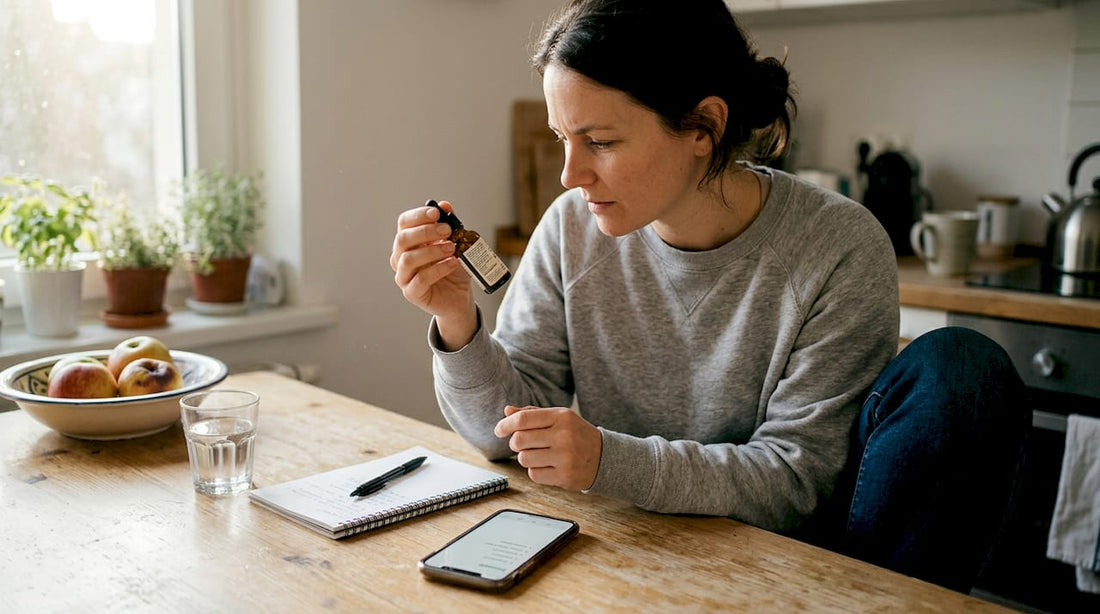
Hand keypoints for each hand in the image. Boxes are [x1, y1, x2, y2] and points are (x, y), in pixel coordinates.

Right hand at [390, 201, 476, 347]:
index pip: (404, 223)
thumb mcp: (455, 243)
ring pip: (408, 259)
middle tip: (447, 230)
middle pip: (403, 239)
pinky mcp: (412, 293)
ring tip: (452, 248)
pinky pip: (420, 279)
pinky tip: (452, 263)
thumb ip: (450, 225)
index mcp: (408, 242)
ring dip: (432, 251)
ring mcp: (404, 276)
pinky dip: (438, 269)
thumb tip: (445, 205)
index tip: (437, 213)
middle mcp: (400, 258)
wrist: (460, 296)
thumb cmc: (453, 269)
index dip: (418, 216)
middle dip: (426, 232)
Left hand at [494, 405, 601, 490]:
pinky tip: (548, 465)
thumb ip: (532, 414)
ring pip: (524, 459)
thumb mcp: (559, 418)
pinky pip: (533, 474)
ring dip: (526, 457)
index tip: (499, 430)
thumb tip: (507, 411)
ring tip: (539, 454)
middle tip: (523, 444)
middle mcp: (564, 436)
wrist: (604, 457)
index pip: (523, 419)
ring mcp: (565, 457)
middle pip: (519, 440)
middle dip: (515, 443)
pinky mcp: (564, 476)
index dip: (505, 424)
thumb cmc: (576, 435)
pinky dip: (536, 471)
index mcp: (561, 417)